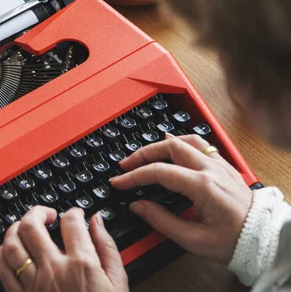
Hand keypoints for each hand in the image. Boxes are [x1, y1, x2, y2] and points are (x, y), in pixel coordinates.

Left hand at [0, 206, 128, 291]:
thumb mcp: (118, 284)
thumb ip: (107, 248)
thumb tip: (97, 222)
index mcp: (81, 264)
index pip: (71, 222)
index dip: (73, 212)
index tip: (75, 215)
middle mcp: (53, 270)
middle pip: (32, 225)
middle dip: (38, 211)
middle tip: (47, 214)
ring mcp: (33, 284)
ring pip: (12, 243)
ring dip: (16, 228)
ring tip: (25, 226)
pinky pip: (2, 268)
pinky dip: (3, 252)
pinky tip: (11, 249)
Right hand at [110, 134, 251, 263]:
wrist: (263, 240)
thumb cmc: (233, 242)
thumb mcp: (193, 239)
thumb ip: (161, 220)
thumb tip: (138, 205)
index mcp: (202, 186)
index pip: (159, 172)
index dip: (134, 176)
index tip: (119, 182)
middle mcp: (211, 169)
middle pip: (170, 146)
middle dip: (143, 153)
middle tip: (126, 165)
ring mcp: (219, 165)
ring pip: (186, 140)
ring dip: (161, 144)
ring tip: (145, 153)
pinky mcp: (225, 167)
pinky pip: (201, 144)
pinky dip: (181, 142)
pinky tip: (173, 147)